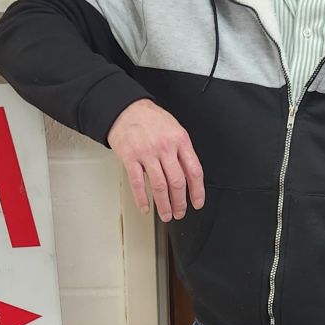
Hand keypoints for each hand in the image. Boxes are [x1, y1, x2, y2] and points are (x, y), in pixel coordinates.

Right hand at [107, 99, 204, 221]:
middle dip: (180, 202)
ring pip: (159, 186)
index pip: (194, 171)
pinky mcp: (130, 158)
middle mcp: (165, 147)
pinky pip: (138, 183)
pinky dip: (142, 199)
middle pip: (177, 182)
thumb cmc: (151, 119)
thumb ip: (182, 151)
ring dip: (164, 204)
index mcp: (180, 140)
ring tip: (166, 214)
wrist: (126, 109)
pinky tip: (146, 207)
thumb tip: (188, 177)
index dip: (197, 191)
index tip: (197, 202)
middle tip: (180, 212)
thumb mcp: (174, 129)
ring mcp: (147, 153)